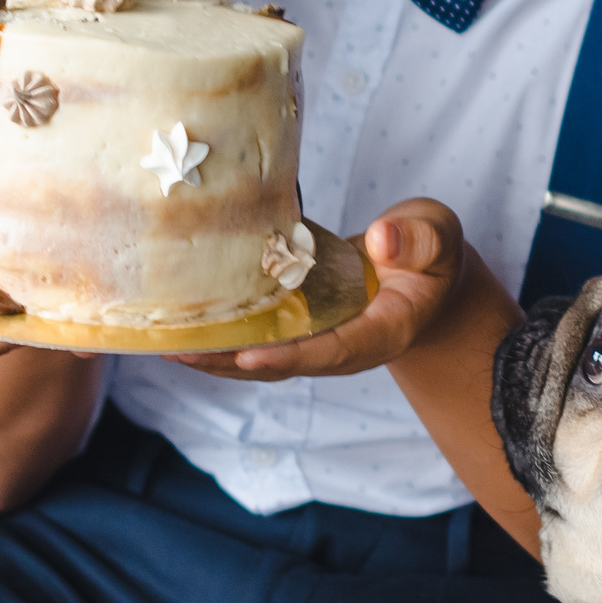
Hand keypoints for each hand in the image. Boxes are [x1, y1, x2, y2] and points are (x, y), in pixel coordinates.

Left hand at [166, 199, 462, 381]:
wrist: (426, 278)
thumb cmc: (432, 255)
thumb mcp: (437, 238)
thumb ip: (418, 239)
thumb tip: (383, 239)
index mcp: (383, 330)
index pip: (333, 349)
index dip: (290, 356)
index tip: (248, 358)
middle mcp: (345, 347)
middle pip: (284, 364)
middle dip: (230, 363)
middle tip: (178, 354)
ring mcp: (321, 341)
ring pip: (263, 359)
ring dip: (214, 357)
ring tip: (164, 346)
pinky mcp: (301, 329)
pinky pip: (258, 340)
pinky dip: (221, 338)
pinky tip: (182, 328)